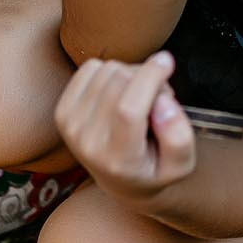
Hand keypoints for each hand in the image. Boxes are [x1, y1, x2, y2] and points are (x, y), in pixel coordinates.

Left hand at [53, 51, 195, 202]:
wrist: (118, 181)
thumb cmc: (153, 168)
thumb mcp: (180, 164)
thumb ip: (179, 138)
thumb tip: (163, 101)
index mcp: (118, 161)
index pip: (128, 110)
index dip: (149, 78)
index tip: (167, 61)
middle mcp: (89, 145)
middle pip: (119, 83)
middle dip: (146, 77)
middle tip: (157, 97)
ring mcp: (71, 128)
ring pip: (106, 71)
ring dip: (129, 74)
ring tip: (139, 97)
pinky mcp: (62, 112)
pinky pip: (89, 68)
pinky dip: (109, 72)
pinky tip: (119, 92)